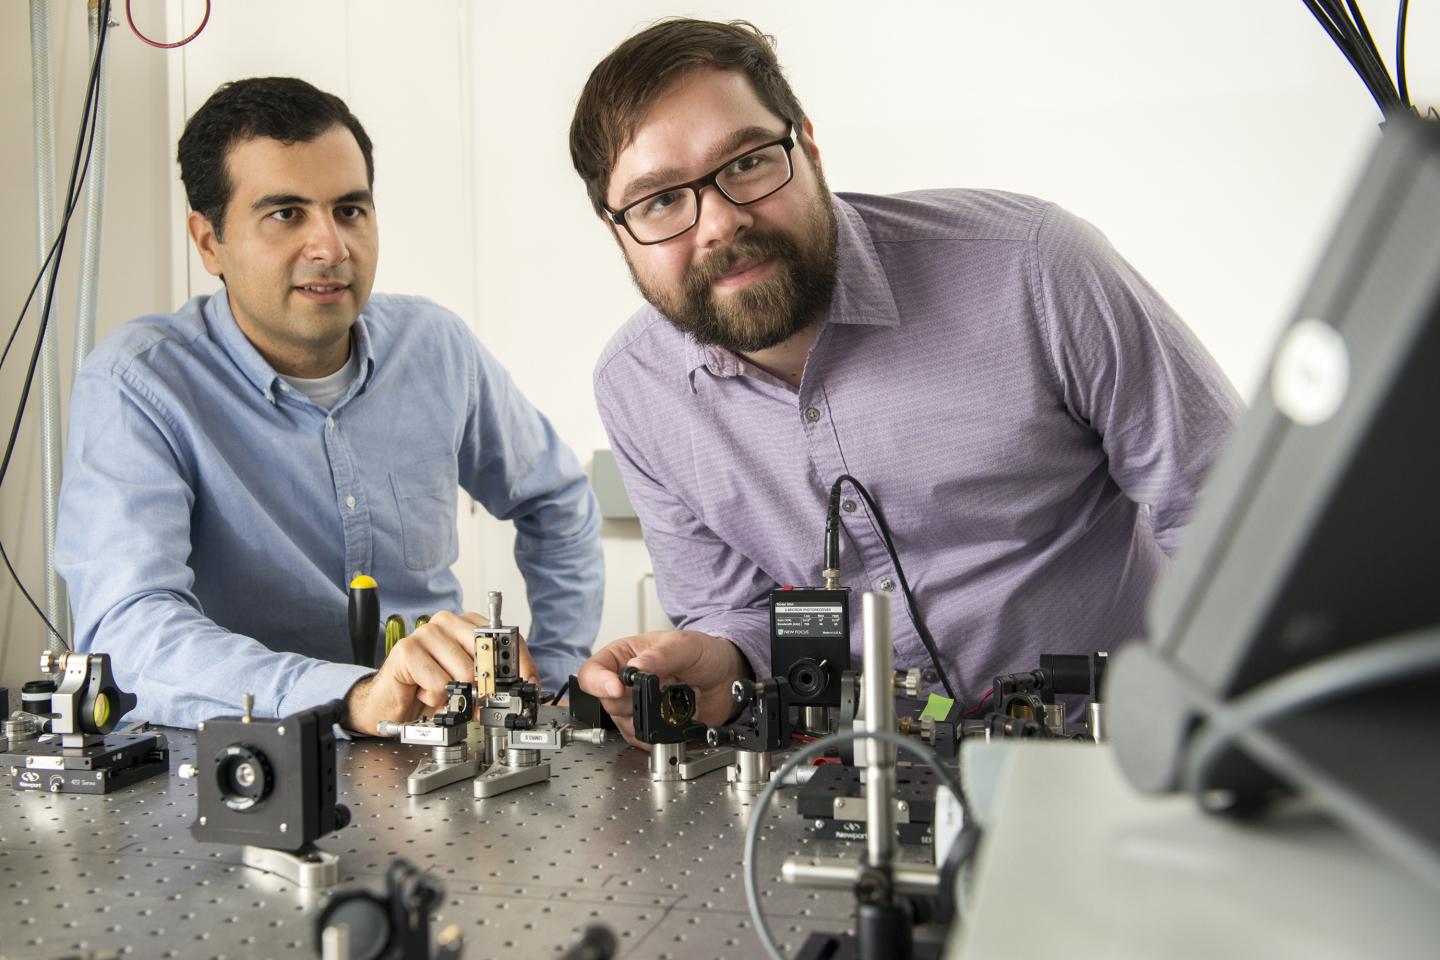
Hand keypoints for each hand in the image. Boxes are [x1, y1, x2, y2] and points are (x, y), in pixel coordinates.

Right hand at [344, 609, 538, 734]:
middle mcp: (448, 622)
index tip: (529, 684)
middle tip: (477, 701)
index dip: (521, 664)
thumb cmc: (429, 688)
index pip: (507, 637)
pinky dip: (435, 698)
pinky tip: (424, 693)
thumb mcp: (469, 682)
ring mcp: (426, 632)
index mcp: (467, 625)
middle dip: (487, 686)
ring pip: (464, 672)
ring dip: (456, 696)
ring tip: (443, 695)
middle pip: (487, 655)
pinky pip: (440, 683)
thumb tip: (524, 684)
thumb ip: (494, 677)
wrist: (390, 701)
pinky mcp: (408, 649)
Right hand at [577, 630, 750, 748]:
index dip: (599, 683)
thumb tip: (636, 667)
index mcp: (624, 656)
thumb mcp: (684, 645)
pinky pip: (644, 739)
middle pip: (609, 702)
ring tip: (677, 699)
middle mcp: (625, 683)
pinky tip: (678, 717)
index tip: (617, 689)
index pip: (593, 671)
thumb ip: (660, 655)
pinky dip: (662, 733)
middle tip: (664, 689)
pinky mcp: (652, 726)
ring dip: (654, 717)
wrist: (728, 677)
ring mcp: (637, 707)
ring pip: (625, 724)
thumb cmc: (704, 653)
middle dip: (637, 700)